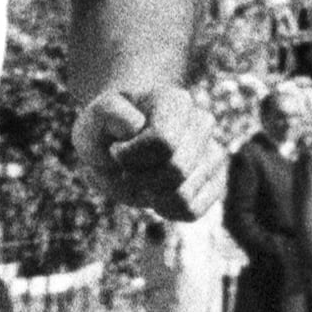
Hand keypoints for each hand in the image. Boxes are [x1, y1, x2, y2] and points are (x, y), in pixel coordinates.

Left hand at [71, 85, 224, 221]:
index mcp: (175, 101)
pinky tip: (155, 194)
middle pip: (176, 171)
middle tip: (125, 169)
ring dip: (150, 196)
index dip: (131, 157)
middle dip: (139, 179)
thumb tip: (134, 126)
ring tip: (140, 179)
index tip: (114, 151)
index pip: (163, 141)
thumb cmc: (108, 129)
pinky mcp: (216, 182)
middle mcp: (202, 123)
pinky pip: (192, 211)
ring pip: (184, 196)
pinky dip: (166, 209)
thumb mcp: (95, 116)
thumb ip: (109, 114)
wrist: (121, 142)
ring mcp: (213, 153)